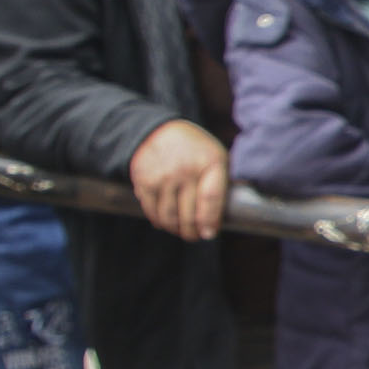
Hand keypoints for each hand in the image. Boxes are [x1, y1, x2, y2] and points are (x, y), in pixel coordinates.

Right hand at [128, 119, 231, 240]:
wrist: (156, 131)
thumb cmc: (194, 149)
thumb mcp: (216, 156)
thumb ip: (222, 183)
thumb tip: (225, 217)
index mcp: (210, 162)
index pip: (211, 199)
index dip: (210, 221)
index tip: (209, 233)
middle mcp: (185, 170)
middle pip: (189, 214)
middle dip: (193, 232)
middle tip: (196, 236)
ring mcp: (162, 176)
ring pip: (169, 217)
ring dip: (176, 230)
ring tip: (182, 231)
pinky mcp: (144, 182)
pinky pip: (152, 211)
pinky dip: (160, 221)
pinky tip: (166, 223)